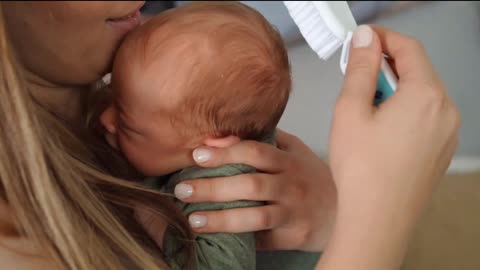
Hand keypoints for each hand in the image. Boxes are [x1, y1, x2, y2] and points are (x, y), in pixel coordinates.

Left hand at [173, 129, 336, 251]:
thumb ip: (264, 140)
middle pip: (249, 184)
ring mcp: (294, 212)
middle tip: (182, 190)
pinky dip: (240, 239)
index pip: (254, 152)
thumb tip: (221, 137)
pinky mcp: (295, 236)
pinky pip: (264, 239)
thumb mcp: (293, 151)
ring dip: (221, 219)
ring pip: (255, 217)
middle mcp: (291, 185)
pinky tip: (218, 239)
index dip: (225, 152)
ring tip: (193, 220)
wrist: (345, 208)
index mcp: (288, 160)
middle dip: (212, 187)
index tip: (197, 155)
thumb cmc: (311, 176)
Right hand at [317, 25, 459, 269]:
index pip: (408, 48)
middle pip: (418, 70)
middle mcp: (445, 109)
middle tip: (356, 73)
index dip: (382, 38)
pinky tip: (382, 130)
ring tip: (366, 107)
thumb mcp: (351, 110)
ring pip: (422, 94)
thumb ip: (361, 68)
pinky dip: (405, 110)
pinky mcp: (442, 149)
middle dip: (387, 65)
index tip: (360, 40)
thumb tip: (366, 38)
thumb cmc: (361, 168)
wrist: (378, 220)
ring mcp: (448, 132)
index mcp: (425, 94)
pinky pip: (426, 116)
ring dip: (395, 89)